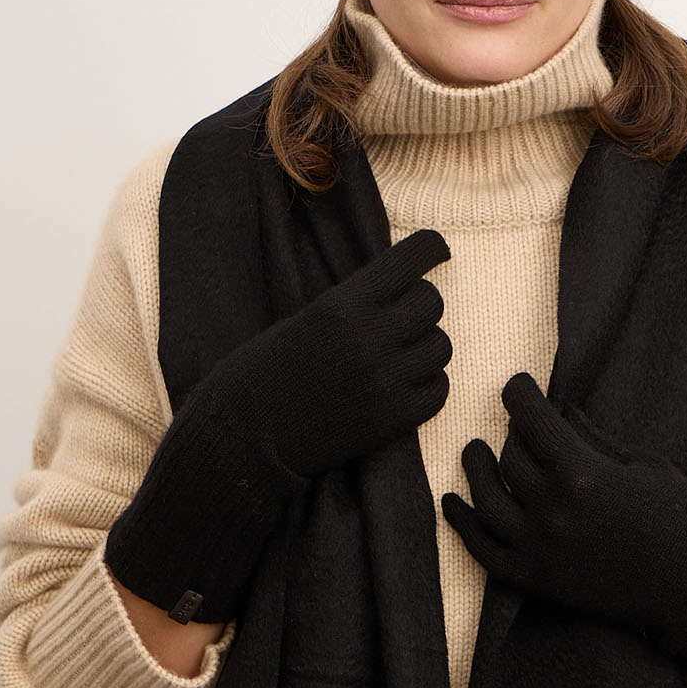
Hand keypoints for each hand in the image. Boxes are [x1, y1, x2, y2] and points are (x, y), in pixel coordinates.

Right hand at [106, 228, 452, 622]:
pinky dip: (428, 384)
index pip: (411, 259)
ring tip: (398, 355)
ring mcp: (386, 381)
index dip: (429, 250)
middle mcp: (369, 339)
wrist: (245, 438)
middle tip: (400, 316)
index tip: (436, 251)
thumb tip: (402, 285)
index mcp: (341, 306)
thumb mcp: (303, 320)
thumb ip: (352, 303)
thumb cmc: (264, 373)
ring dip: (425, 346)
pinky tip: (403, 385)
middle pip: (431, 301)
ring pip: (441, 345)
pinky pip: (439, 388)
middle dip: (419, 305)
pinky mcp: (396, 420)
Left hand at [440, 372, 686, 687]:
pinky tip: (452, 502)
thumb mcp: (645, 467)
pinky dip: (463, 525)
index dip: (519, 394)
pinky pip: (484, 552)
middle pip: (509, 458)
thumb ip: (595, 441)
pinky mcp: (538, 583)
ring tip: (476, 452)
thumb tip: (562, 414)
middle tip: (522, 426)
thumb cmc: (686, 521)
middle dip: (512, 433)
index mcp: (584, 474)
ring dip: (476, 470)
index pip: (531, 419)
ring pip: (485, 501)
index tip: (518, 385)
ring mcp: (541, 551)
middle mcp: (553, 512)